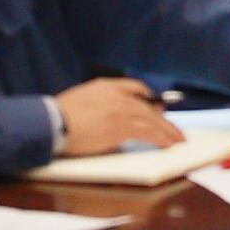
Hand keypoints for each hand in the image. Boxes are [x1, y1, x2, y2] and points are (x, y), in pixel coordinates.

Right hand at [50, 78, 179, 157]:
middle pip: (148, 106)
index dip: (148, 100)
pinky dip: (161, 138)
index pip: (135, 88)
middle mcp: (117, 94)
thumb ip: (98, 107)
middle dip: (163, 119)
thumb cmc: (57, 118)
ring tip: (177, 140)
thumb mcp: (79, 102)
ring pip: (152, 119)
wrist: (52, 122)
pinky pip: (148, 132)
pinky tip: (168, 144)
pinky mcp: (122, 125)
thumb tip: (107, 124)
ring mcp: (121, 109)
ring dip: (167, 131)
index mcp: (105, 86)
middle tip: (174, 129)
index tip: (156, 108)